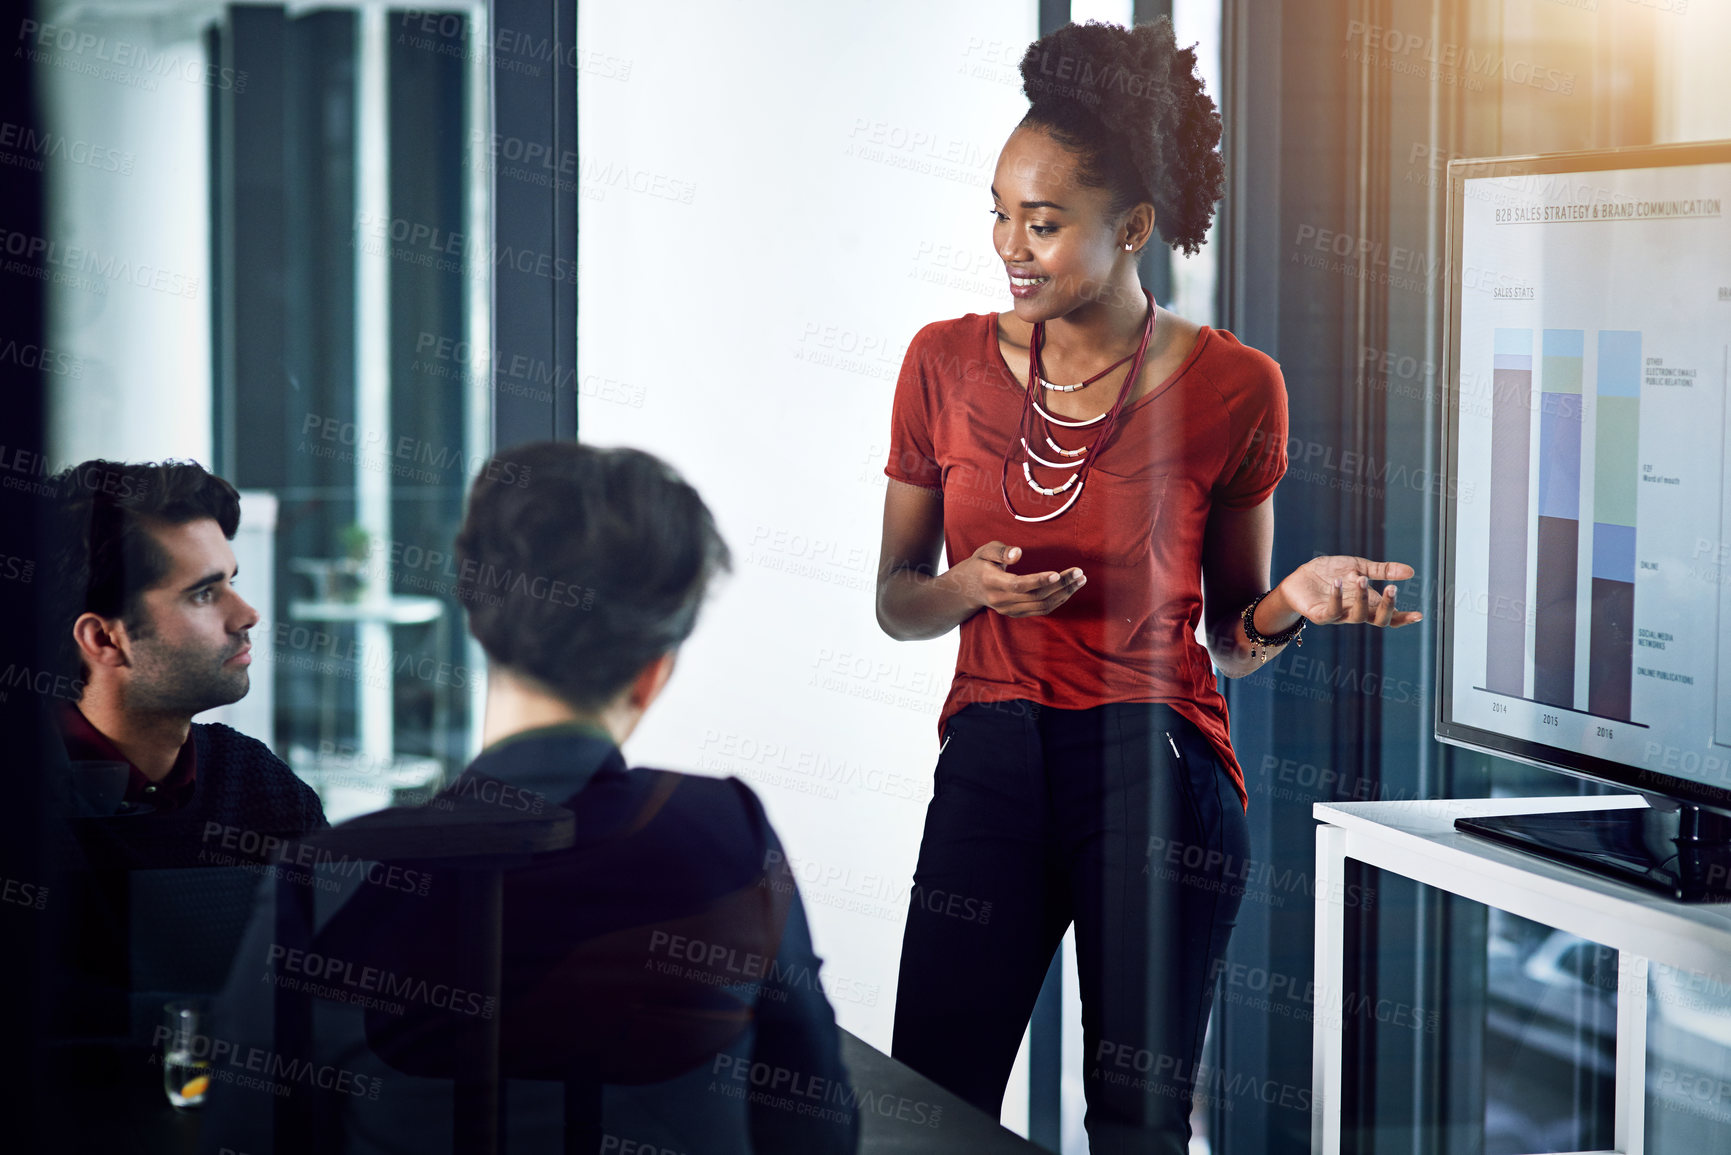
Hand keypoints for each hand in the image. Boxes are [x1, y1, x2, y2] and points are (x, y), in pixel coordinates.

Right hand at [949, 541, 1084, 617]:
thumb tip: (1018, 553)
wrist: (967, 589)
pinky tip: (1069, 589)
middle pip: (1035, 596)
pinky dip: (1057, 601)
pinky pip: (1040, 610)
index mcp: (991, 581)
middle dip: (1060, 585)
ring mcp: (1008, 609)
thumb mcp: (984, 551)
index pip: (1018, 585)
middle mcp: (1000, 599)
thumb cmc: (979, 564)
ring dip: (1063, 594)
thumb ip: (1001, 551)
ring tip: (1079, 580)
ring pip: (1041, 606)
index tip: (1056, 573)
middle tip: (1079, 573)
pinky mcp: (1015, 614)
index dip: (1038, 581)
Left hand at [1276, 556, 1422, 628]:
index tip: (1419, 615)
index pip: (1389, 616)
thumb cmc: (1331, 574)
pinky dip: (1336, 597)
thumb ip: (1382, 570)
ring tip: (1361, 578)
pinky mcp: (1320, 615)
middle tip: (1391, 588)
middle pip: (1377, 620)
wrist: (1300, 578)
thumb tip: (1411, 571)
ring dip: (1362, 597)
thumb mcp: (1359, 567)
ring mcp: (1339, 616)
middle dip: (1387, 606)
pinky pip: (1331, 611)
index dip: (1404, 618)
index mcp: (1368, 603)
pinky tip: (1338, 582)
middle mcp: (1356, 612)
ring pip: (1357, 616)